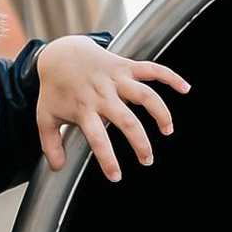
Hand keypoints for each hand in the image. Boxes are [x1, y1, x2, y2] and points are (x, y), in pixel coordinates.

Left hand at [33, 33, 186, 183]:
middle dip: (140, 143)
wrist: (61, 54)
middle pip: (127, 121)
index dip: (108, 159)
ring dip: (160, 113)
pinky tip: (185, 88)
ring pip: (145, 95)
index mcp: (84, 108)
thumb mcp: (45, 116)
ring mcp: (116, 79)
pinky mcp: (126, 66)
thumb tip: (57, 168)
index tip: (116, 176)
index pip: (97, 138)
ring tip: (168, 130)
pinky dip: (170, 77)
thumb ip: (50, 144)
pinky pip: (151, 69)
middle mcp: (102, 94)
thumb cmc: (55, 88)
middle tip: (147, 160)